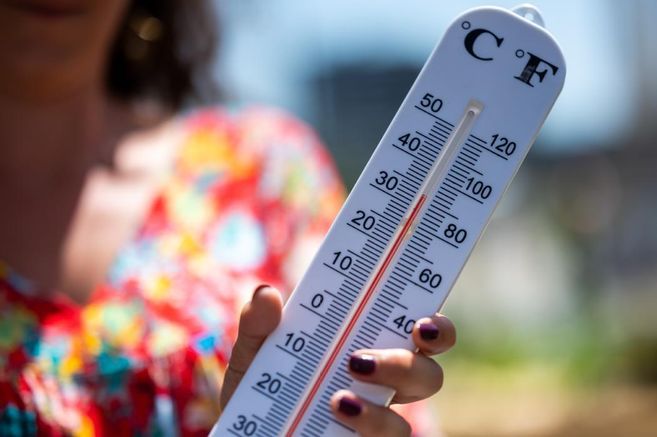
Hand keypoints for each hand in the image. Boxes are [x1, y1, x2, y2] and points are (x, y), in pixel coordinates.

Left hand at [220, 285, 455, 436]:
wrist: (247, 431)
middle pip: (427, 376)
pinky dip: (364, 434)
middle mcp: (382, 388)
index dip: (438, 329)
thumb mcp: (255, 352)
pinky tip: (335, 421)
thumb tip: (265, 294)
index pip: (423, 336)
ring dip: (377, 414)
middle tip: (359, 360)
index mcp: (371, 347)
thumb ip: (259, 324)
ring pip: (404, 425)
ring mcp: (374, 426)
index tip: (422, 325)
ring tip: (336, 401)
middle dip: (405, 367)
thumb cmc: (262, 386)